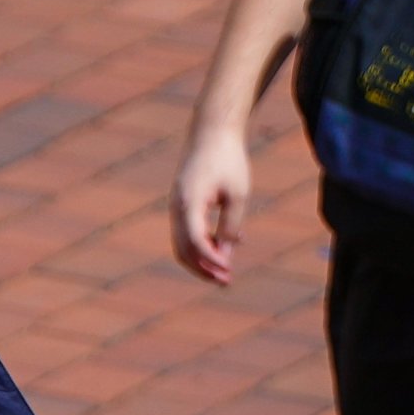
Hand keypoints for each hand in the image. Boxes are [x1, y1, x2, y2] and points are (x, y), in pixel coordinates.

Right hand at [170, 127, 254, 283]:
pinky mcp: (181, 204)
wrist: (211, 133)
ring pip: (182, 244)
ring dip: (201, 260)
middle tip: (226, 281)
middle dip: (204, 268)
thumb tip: (227, 253)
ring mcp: (176, 206)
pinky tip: (225, 246)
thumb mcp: (238, 194)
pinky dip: (202, 245)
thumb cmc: (228, 160)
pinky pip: (187, 232)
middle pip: (183, 249)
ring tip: (225, 271)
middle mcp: (177, 207)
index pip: (196, 241)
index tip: (228, 271)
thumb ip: (231, 225)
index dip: (212, 260)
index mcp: (189, 203)